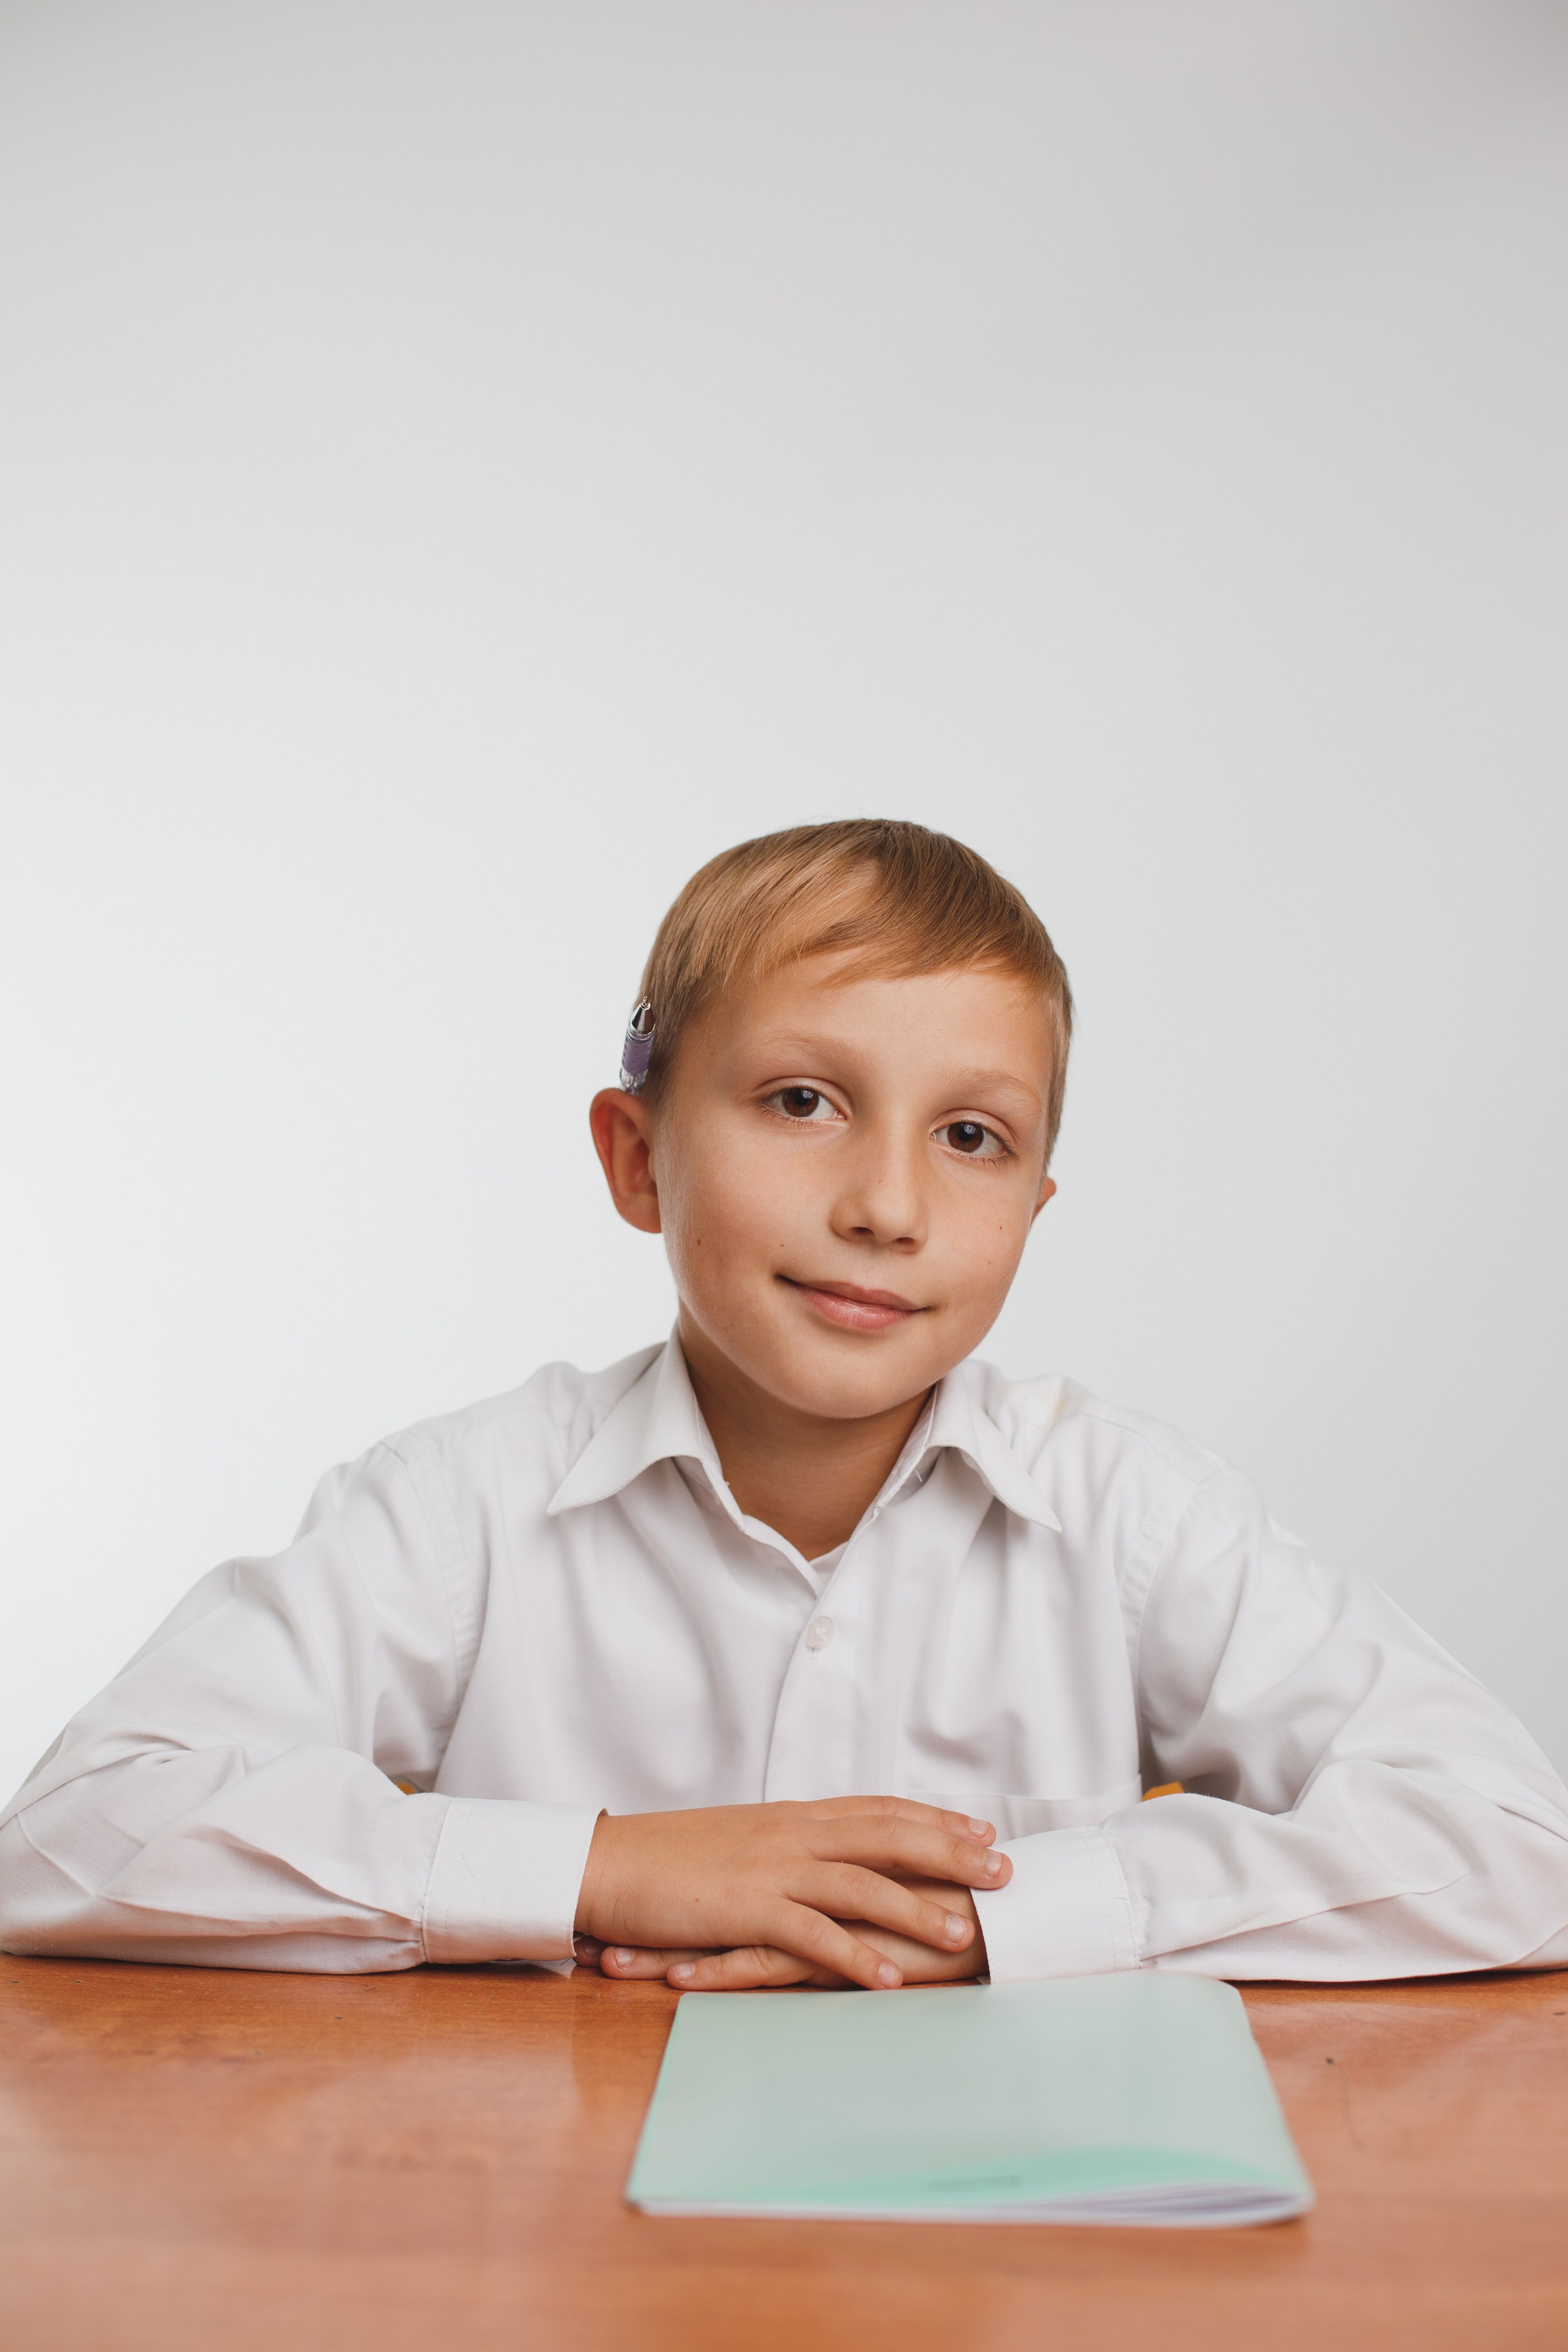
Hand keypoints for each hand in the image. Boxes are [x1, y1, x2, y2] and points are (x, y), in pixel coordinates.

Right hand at [573, 1797, 1009, 1991]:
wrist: (605, 1861)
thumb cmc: (666, 1857)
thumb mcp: (737, 1840)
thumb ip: (785, 1846)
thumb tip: (823, 1858)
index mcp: (790, 1817)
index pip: (877, 1809)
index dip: (932, 1819)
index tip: (981, 1829)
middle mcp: (791, 1834)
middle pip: (886, 1835)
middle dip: (950, 1853)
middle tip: (1004, 1870)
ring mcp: (770, 1869)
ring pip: (861, 1883)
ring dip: (917, 1908)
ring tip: (965, 1933)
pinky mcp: (745, 1909)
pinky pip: (812, 1934)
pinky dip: (855, 1957)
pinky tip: (889, 1980)